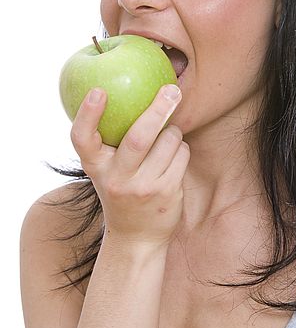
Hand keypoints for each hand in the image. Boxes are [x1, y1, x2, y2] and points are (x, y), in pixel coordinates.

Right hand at [70, 84, 189, 246]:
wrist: (135, 238)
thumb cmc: (121, 189)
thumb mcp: (107, 168)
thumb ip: (110, 140)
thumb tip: (128, 88)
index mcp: (95, 166)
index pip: (82, 138)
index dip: (87, 113)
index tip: (99, 90)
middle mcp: (116, 178)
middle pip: (138, 137)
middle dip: (157, 109)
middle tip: (171, 89)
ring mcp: (142, 187)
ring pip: (168, 141)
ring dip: (173, 131)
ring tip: (166, 136)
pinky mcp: (166, 192)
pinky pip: (182, 153)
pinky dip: (181, 147)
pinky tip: (173, 155)